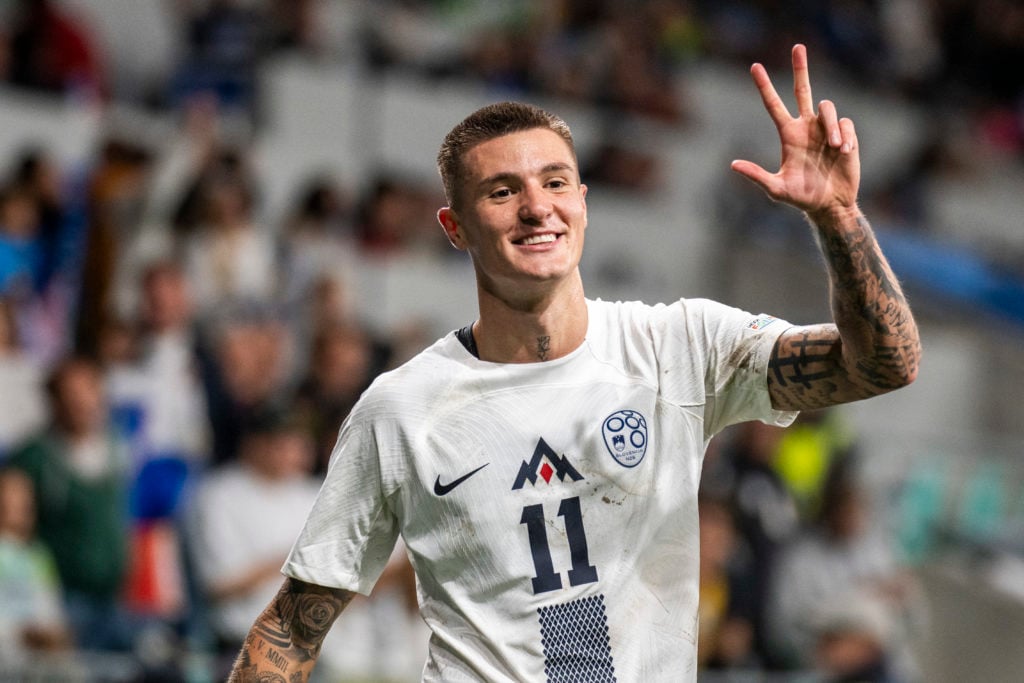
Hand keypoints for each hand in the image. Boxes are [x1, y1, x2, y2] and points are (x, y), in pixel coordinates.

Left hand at [731, 44, 859, 216]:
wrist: (830, 204)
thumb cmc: (801, 197)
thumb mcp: (776, 189)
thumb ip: (756, 176)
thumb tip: (733, 165)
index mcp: (788, 135)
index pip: (773, 105)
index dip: (764, 86)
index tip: (754, 67)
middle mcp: (806, 127)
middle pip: (803, 89)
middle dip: (800, 68)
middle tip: (797, 46)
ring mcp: (826, 129)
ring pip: (828, 107)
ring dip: (832, 127)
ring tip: (836, 149)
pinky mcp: (846, 134)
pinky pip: (845, 123)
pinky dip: (845, 136)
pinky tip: (844, 152)